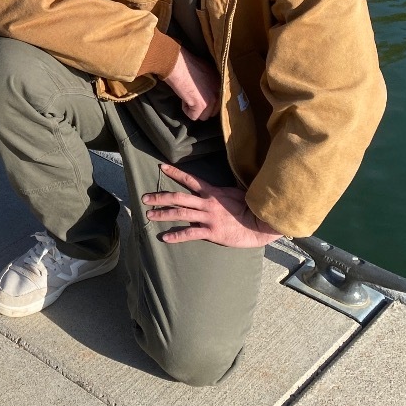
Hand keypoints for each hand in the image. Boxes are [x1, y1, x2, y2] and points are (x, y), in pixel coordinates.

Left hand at [143, 163, 281, 247]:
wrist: (262, 222)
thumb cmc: (251, 207)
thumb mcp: (235, 193)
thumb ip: (220, 193)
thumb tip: (212, 191)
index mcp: (212, 192)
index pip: (190, 179)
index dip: (174, 173)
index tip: (161, 167)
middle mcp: (207, 203)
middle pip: (178, 197)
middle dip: (159, 197)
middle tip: (144, 198)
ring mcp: (208, 218)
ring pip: (180, 214)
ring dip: (163, 214)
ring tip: (148, 215)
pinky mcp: (212, 232)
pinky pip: (190, 234)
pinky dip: (176, 236)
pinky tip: (165, 237)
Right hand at [162, 45, 220, 120]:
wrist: (177, 64)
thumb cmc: (186, 64)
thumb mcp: (204, 70)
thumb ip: (209, 82)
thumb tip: (206, 90)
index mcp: (221, 82)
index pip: (219, 101)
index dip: (208, 101)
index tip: (199, 97)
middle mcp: (219, 91)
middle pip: (213, 111)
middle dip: (202, 108)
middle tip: (192, 97)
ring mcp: (212, 99)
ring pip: (203, 116)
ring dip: (194, 109)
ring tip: (187, 96)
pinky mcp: (201, 105)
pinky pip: (193, 116)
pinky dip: (186, 109)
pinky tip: (183, 97)